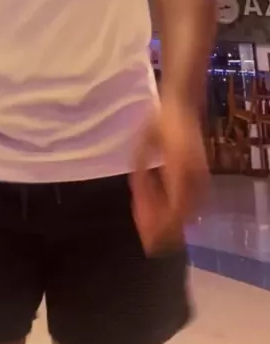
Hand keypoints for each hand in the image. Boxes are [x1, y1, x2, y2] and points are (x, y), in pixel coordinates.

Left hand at [130, 97, 208, 254]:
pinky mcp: (204, 174)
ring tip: (148, 215)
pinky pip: (193, 201)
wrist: (181, 103)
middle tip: (143, 231)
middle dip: (162, 227)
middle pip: (182, 217)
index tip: (146, 240)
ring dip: (169, 218)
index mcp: (178, 169)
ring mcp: (202, 176)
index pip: (173, 212)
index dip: (160, 229)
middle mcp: (194, 176)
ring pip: (189, 212)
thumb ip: (140, 178)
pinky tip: (160, 203)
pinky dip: (178, 209)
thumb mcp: (140, 148)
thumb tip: (138, 203)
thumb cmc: (156, 122)